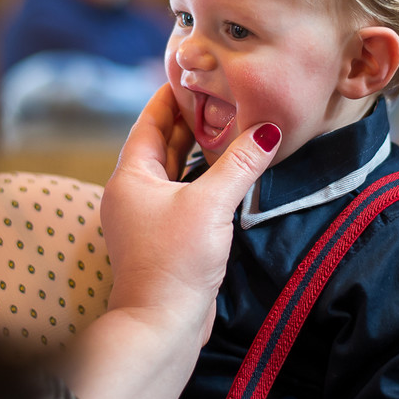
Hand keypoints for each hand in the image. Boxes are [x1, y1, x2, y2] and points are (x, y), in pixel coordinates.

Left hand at [72, 85, 279, 398]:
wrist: (160, 327)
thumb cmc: (175, 263)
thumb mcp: (210, 205)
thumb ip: (239, 165)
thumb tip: (267, 131)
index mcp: (131, 176)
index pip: (151, 121)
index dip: (172, 94)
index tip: (195, 71)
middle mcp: (133, 193)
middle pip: (162, 144)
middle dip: (191, 120)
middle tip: (223, 94)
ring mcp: (147, 218)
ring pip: (174, 171)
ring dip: (199, 151)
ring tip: (232, 126)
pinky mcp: (164, 240)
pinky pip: (184, 196)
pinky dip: (203, 180)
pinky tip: (229, 175)